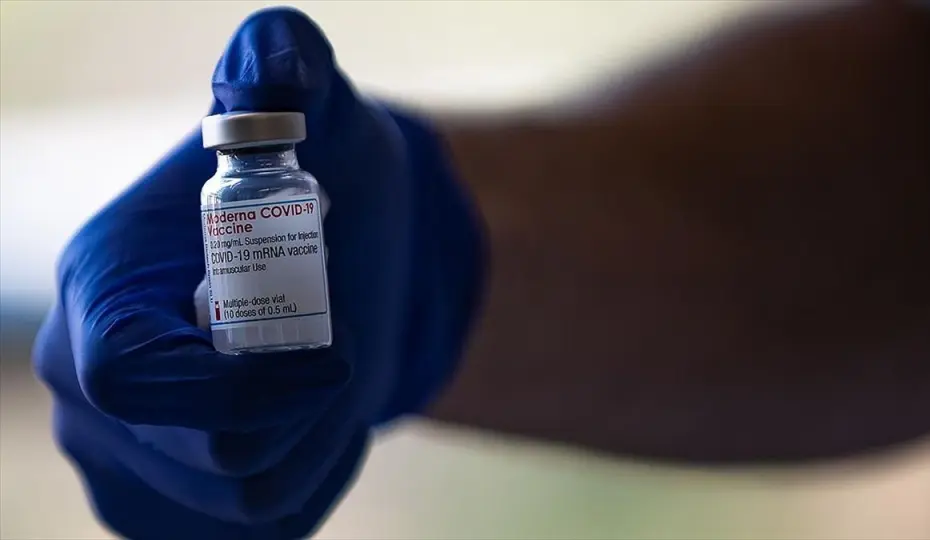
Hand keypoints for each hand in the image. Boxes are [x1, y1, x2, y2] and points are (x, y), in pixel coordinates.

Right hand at [32, 7, 485, 538]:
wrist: (323, 262)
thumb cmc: (322, 183)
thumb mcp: (318, 117)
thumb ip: (287, 68)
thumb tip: (277, 51)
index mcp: (101, 287)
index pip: (128, 375)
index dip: (242, 382)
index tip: (335, 354)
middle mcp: (86, 382)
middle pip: (207, 454)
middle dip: (307, 408)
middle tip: (342, 348)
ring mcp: (121, 453)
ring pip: (247, 497)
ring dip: (321, 436)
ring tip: (330, 372)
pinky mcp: (165, 499)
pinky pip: (261, 523)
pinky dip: (313, 474)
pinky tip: (316, 419)